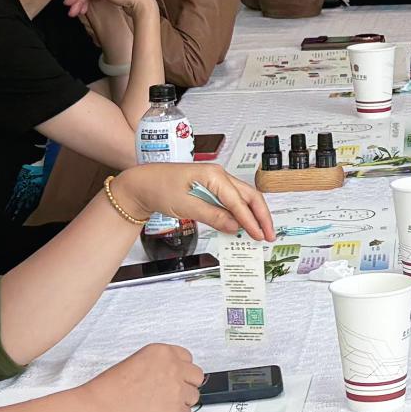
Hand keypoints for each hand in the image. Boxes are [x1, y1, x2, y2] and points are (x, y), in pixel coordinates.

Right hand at [81, 342, 205, 411]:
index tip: (176, 377)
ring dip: (180, 402)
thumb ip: (159, 365)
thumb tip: (171, 374)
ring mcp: (177, 391)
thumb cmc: (110, 389)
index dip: (181, 370)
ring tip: (160, 406)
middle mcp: (173, 368)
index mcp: (162, 352)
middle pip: (196, 376)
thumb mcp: (136, 362)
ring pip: (193, 397)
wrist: (100, 409)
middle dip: (186, 385)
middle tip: (170, 393)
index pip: (187, 358)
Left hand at [108, 160, 270, 240]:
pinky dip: (240, 214)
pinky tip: (243, 226)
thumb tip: (235, 226)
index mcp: (214, 175)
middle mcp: (219, 175)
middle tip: (268, 235)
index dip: (251, 220)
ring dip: (253, 215)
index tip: (259, 236)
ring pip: (243, 198)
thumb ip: (212, 216)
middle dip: (261, 216)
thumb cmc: (159, 188)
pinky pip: (232, 201)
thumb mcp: (185, 206)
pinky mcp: (212, 188)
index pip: (239, 201)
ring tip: (260, 232)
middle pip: (249, 196)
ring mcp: (216, 180)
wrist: (142, 183)